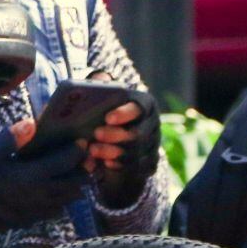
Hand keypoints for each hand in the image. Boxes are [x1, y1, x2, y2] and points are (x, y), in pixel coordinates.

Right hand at [0, 118, 90, 236]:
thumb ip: (11, 137)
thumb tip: (32, 123)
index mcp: (31, 176)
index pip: (65, 162)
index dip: (77, 151)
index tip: (82, 142)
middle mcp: (40, 195)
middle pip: (74, 183)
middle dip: (83, 171)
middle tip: (86, 159)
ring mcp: (37, 210)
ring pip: (68, 199)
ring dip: (76, 187)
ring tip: (75, 175)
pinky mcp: (31, 220)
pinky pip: (56, 211)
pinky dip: (62, 200)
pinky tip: (57, 192)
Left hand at [84, 82, 159, 206]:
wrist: (112, 138)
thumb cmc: (103, 111)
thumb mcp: (100, 96)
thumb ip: (100, 86)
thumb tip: (99, 79)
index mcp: (144, 104)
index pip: (139, 107)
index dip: (125, 113)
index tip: (107, 118)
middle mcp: (152, 124)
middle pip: (138, 134)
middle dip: (115, 137)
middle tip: (95, 135)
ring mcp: (153, 145)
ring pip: (136, 153)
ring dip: (113, 153)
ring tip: (92, 150)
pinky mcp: (150, 163)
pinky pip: (137, 168)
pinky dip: (119, 167)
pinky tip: (105, 163)